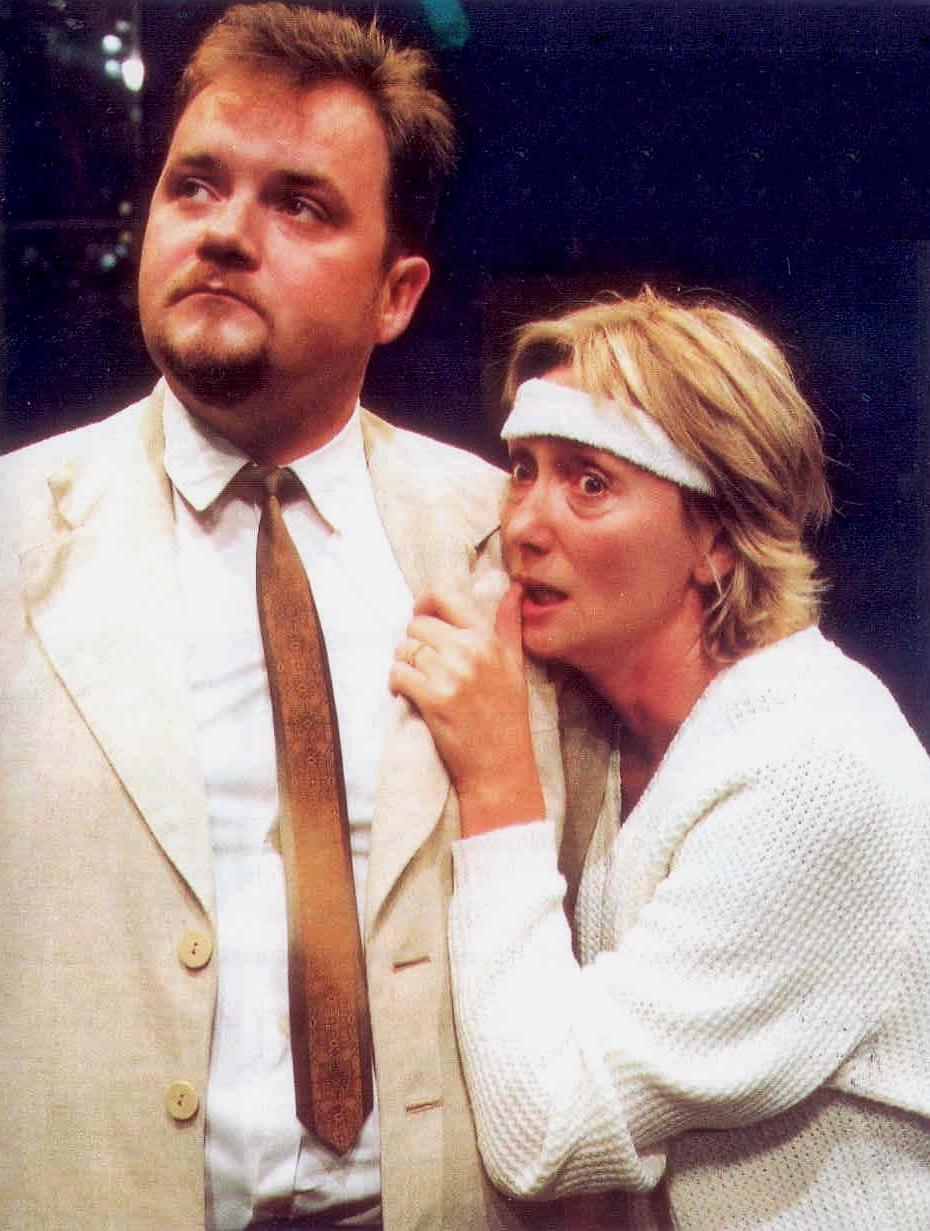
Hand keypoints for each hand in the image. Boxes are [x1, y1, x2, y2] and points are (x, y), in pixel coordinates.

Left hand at [389, 582, 545, 835]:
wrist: (500, 766)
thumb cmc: (507, 717)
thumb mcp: (515, 666)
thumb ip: (508, 625)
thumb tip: (513, 589)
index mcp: (488, 639)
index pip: (446, 594)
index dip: (424, 602)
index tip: (422, 618)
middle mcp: (470, 651)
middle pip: (418, 625)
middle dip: (413, 642)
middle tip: (421, 664)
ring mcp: (451, 675)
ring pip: (404, 649)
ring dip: (403, 664)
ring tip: (416, 681)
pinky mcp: (434, 699)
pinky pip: (398, 673)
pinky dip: (396, 683)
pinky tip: (408, 694)